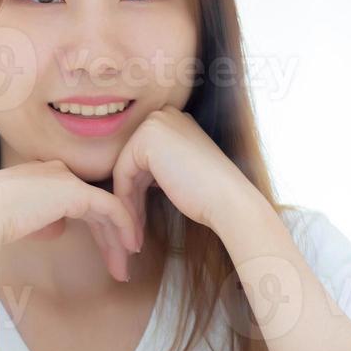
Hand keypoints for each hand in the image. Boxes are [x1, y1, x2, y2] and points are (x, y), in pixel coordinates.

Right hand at [0, 159, 141, 281]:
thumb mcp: (16, 221)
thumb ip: (40, 220)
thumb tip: (57, 227)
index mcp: (40, 177)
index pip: (77, 202)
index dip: (94, 229)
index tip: (104, 255)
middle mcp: (56, 173)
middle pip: (94, 207)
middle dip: (109, 238)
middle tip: (120, 266)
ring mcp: (67, 179)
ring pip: (106, 209)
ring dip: (117, 240)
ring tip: (123, 269)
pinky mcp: (77, 191)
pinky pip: (112, 208)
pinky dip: (124, 228)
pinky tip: (129, 249)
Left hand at [111, 106, 264, 243]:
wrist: (228, 200)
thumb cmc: (210, 193)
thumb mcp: (181, 169)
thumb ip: (159, 165)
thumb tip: (134, 179)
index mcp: (174, 119)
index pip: (143, 157)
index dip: (140, 190)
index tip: (143, 220)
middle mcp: (163, 114)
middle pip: (132, 163)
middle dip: (133, 199)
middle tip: (135, 230)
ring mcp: (154, 123)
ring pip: (125, 171)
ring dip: (129, 206)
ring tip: (134, 236)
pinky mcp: (146, 139)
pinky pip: (122, 176)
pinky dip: (127, 203)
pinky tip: (134, 227)